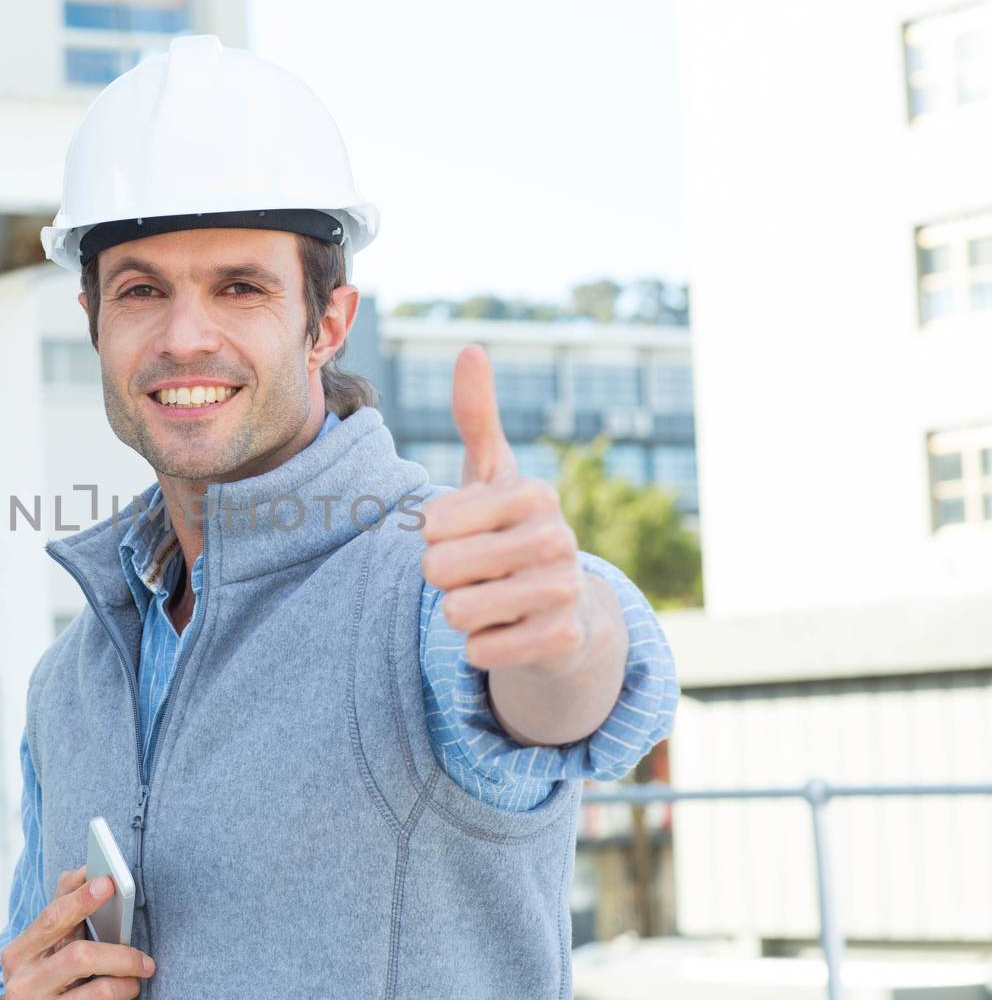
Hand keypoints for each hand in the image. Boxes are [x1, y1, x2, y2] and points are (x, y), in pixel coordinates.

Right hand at [0, 866, 155, 999]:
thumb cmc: (41, 985)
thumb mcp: (41, 952)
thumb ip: (61, 912)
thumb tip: (83, 870)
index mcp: (17, 956)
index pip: (51, 920)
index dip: (82, 899)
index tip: (110, 882)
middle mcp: (22, 988)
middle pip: (81, 956)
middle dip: (123, 955)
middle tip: (146, 961)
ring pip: (100, 992)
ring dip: (127, 986)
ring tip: (133, 984)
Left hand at [418, 345, 586, 674]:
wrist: (566, 611)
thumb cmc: (511, 533)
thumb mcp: (493, 475)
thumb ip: (476, 418)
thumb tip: (471, 349)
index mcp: (532, 493)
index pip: (432, 523)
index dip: (432, 537)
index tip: (463, 535)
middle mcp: (556, 537)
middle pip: (438, 569)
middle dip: (441, 579)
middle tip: (474, 574)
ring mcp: (563, 590)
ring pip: (456, 612)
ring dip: (459, 614)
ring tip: (490, 601)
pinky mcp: (562, 640)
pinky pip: (480, 651)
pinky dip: (479, 648)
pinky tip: (507, 633)